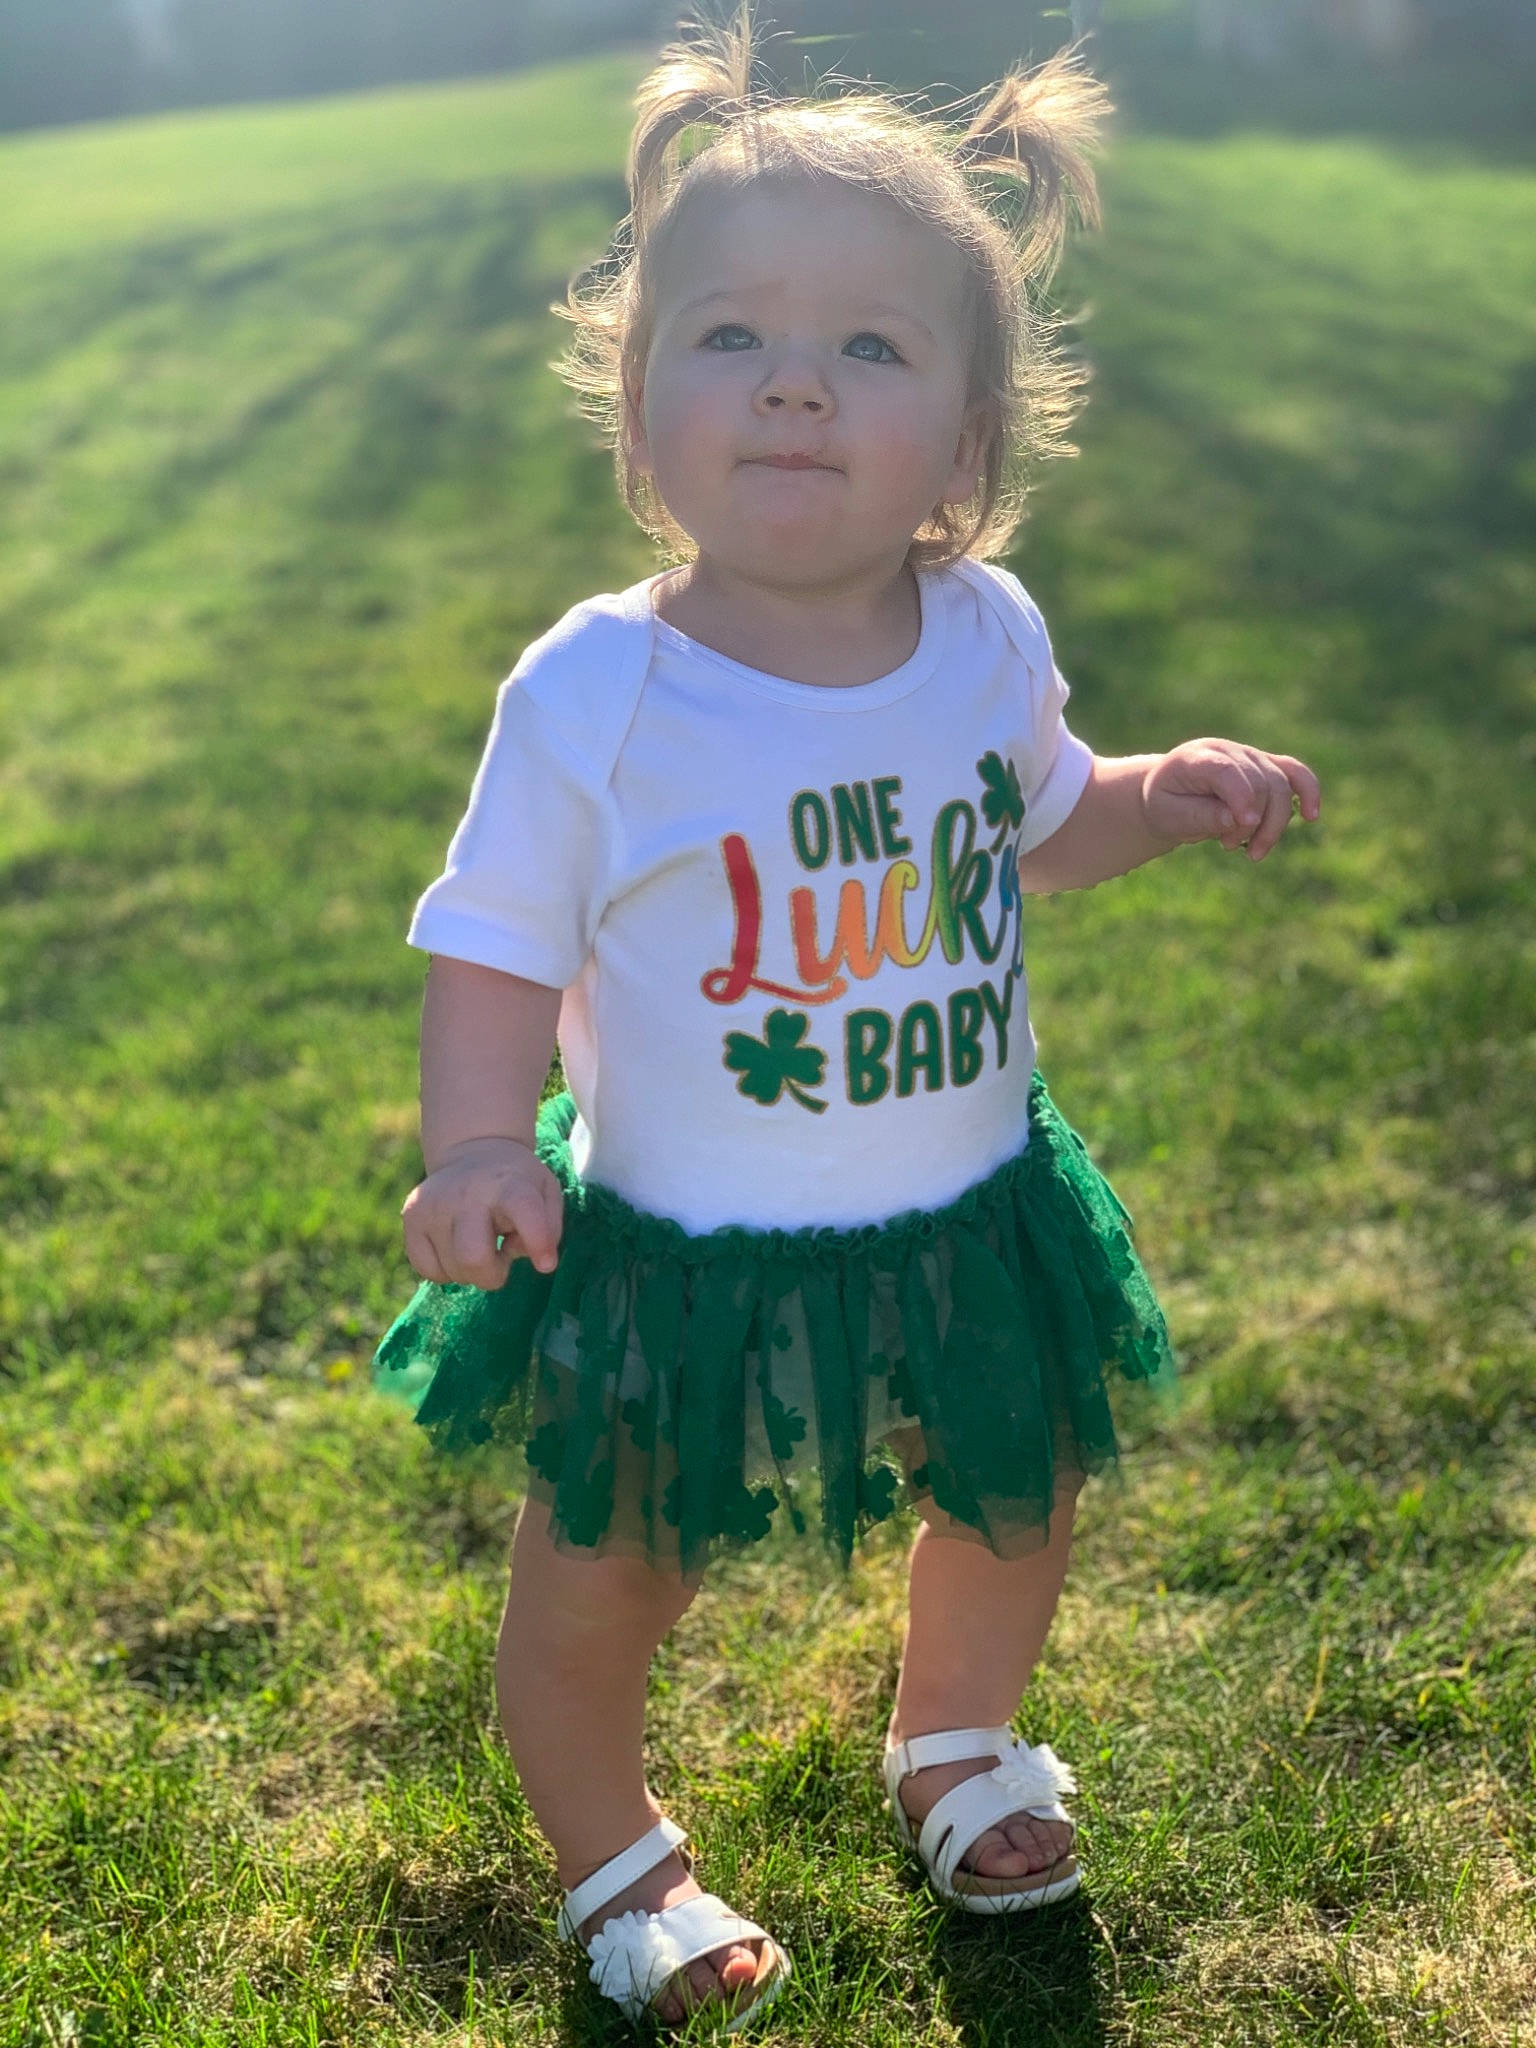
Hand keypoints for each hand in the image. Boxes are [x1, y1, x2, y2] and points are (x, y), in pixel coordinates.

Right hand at [400, 1135, 563, 1289]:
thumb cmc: (516, 1184)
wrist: (473, 1152)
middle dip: (493, 1274)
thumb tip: (530, 1258)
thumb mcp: (546, 1194)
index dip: (537, 1241)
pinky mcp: (411, 1216)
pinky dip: (446, 1271)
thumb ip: (549, 1228)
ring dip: (471, 1271)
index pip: (523, 1210)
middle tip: (501, 1257)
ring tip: (479, 1242)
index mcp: (509, 1184)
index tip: (547, 1264)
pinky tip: (456, 1247)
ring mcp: (433, 1204)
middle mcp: (468, 1192)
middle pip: (473, 1258)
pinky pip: (428, 1270)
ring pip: (452, 1270)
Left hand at [1142, 739, 1320, 859]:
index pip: (1227, 772)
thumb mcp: (1168, 816)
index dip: (1241, 797)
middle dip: (1253, 824)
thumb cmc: (1166, 805)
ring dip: (1274, 824)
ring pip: (1281, 786)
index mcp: (1197, 757)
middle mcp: (1228, 751)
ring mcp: (1250, 757)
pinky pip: (1295, 774)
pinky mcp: (1266, 767)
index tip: (1245, 826)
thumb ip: (1198, 815)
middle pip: (1260, 784)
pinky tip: (1312, 816)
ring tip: (1254, 853)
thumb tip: (1234, 819)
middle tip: (1229, 847)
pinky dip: (1308, 792)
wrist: (1168, 795)